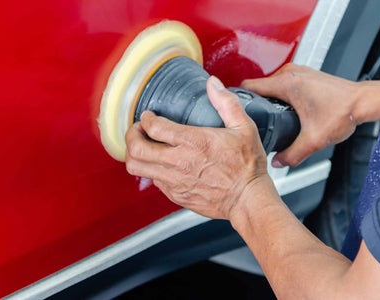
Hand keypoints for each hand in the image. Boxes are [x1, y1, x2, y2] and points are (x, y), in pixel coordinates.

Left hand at [125, 76, 268, 219]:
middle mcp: (179, 162)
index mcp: (194, 142)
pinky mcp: (175, 195)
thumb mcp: (244, 127)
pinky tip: (160, 163)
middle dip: (131, 135)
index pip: (154, 127)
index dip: (145, 118)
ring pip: (137, 167)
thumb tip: (212, 83)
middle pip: (136, 148)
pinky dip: (150, 169)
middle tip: (138, 130)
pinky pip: (151, 181)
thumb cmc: (247, 166)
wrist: (248, 200)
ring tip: (142, 146)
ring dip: (134, 154)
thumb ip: (226, 103)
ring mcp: (174, 181)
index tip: (148, 116)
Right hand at [241, 63, 359, 167]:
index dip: (238, 99)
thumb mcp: (314, 140)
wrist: (364, 102)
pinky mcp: (303, 76)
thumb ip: (291, 155)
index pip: (249, 86)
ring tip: (267, 116)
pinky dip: (278, 96)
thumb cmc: (344, 111)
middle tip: (251, 120)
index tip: (232, 109)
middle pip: (258, 87)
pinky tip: (283, 110)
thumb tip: (277, 162)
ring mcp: (297, 73)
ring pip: (270, 85)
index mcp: (286, 84)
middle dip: (253, 103)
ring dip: (267, 99)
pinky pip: (281, 84)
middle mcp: (290, 74)